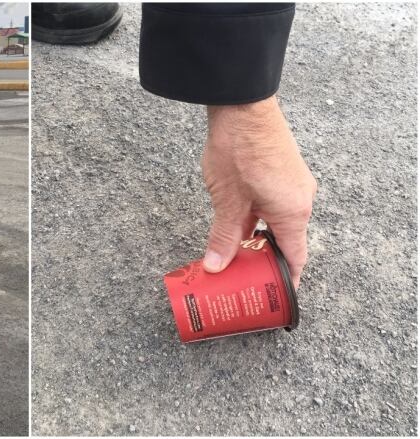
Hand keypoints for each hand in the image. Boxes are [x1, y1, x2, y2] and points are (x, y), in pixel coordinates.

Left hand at [202, 95, 316, 288]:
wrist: (242, 105)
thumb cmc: (239, 149)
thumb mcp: (227, 200)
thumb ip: (224, 236)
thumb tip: (216, 266)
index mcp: (293, 212)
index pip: (296, 257)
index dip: (287, 281)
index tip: (276, 299)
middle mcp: (301, 199)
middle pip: (286, 241)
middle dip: (265, 262)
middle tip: (244, 280)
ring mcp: (293, 185)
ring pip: (277, 223)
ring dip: (258, 239)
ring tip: (235, 257)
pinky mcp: (282, 173)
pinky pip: (274, 206)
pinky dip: (258, 220)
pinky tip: (236, 228)